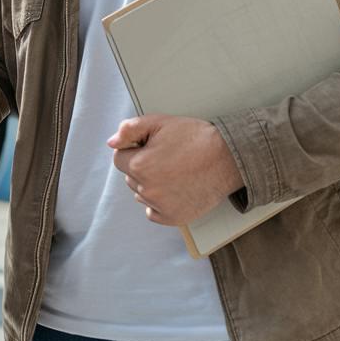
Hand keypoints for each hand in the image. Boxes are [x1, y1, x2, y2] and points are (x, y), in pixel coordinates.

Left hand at [108, 114, 242, 225]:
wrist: (228, 158)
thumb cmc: (195, 138)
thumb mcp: (159, 122)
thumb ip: (129, 129)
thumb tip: (112, 142)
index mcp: (140, 165)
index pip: (119, 158)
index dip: (133, 149)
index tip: (151, 146)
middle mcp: (148, 189)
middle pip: (130, 176)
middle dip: (142, 165)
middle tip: (166, 157)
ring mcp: (161, 206)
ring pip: (141, 193)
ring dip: (150, 183)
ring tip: (173, 170)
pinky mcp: (174, 218)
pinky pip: (153, 211)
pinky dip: (159, 202)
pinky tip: (174, 188)